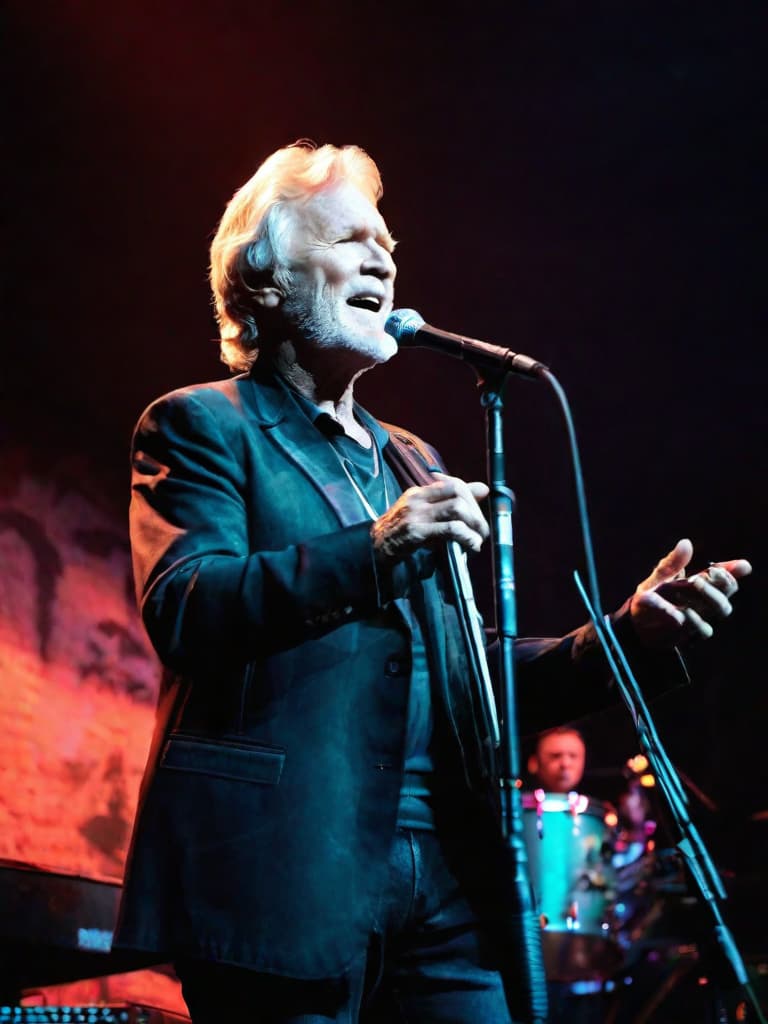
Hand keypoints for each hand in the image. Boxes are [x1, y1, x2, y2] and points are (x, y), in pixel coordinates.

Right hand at [371, 473, 488, 563]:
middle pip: (458, 494)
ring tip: (478, 540)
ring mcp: (416, 515)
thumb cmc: (401, 531)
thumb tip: (483, 489)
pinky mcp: (416, 532)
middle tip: (482, 531)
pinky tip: (471, 546)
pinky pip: (449, 529)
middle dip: (476, 513)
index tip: (478, 513)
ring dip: (474, 525)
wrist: (373, 548)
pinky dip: (466, 537)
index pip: (453, 483)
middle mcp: (418, 499)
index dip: (472, 497)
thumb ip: (450, 501)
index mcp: (419, 492)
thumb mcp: (423, 512)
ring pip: (457, 509)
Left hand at [629, 538, 751, 646]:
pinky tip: (684, 611)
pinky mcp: (692, 633)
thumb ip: (673, 563)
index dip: (733, 570)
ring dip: (711, 594)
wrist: (636, 624)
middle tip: (707, 572)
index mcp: (700, 585)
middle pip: (728, 591)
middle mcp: (704, 601)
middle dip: (723, 581)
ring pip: (722, 608)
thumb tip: (686, 543)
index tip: (741, 565)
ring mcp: (701, 617)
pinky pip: (704, 629)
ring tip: (695, 582)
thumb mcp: (659, 578)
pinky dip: (695, 618)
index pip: (724, 577)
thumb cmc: (651, 598)